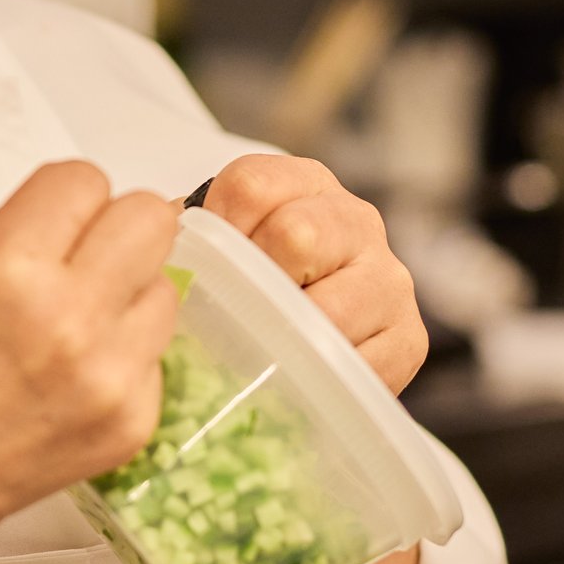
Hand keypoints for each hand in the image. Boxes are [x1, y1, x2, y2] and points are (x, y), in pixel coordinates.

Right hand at [0, 161, 181, 548]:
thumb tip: (51, 201)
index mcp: (4, 267)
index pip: (84, 178)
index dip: (65, 194)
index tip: (54, 214)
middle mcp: (64, 318)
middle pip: (150, 218)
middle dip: (114, 225)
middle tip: (88, 249)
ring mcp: (106, 374)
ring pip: (165, 287)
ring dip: (126, 292)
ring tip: (74, 320)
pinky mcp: (131, 419)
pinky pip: (157, 354)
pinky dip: (123, 355)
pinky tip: (72, 374)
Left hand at [198, 154, 428, 394]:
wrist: (304, 344)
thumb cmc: (246, 289)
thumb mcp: (213, 247)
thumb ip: (185, 239)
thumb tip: (154, 263)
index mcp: (306, 184)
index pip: (251, 187)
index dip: (216, 231)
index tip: (203, 267)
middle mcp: (357, 221)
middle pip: (297, 235)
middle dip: (254, 284)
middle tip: (234, 317)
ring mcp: (389, 279)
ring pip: (328, 307)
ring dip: (285, 338)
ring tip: (261, 353)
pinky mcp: (409, 338)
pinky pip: (358, 364)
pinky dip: (319, 379)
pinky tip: (297, 377)